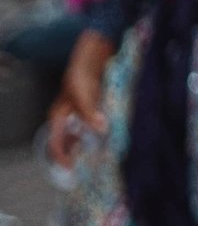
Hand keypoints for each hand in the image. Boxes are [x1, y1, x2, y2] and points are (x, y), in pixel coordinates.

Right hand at [45, 31, 112, 167]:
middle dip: (79, 156)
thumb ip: (89, 111)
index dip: (62, 158)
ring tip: (106, 158)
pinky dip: (103, 135)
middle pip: (70, 143)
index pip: (54, 144)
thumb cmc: (82, 72)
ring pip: (84, 137)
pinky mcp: (96, 110)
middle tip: (93, 169)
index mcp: (58, 116)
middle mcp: (69, 118)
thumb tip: (100, 129)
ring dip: (92, 147)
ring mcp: (82, 115)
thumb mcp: (82, 93)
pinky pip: (97, 128)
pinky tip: (115, 141)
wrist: (96, 56)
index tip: (73, 170)